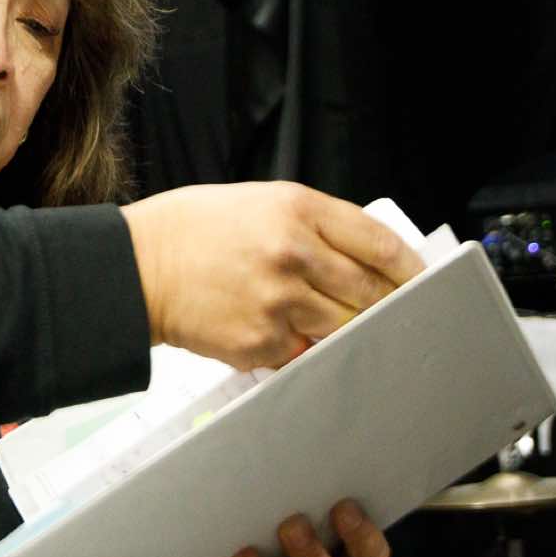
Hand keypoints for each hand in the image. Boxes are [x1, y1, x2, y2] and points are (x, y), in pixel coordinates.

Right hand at [121, 182, 421, 366]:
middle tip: (390, 312)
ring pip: (345, 328)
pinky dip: (306, 349)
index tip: (420, 280)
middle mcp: (293, 254)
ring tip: (335, 326)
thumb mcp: (260, 203)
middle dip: (386, 305)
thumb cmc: (193, 230)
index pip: (379, 243)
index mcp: (296, 210)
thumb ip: (315, 226)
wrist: (136, 266)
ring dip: (347, 330)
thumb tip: (368, 257)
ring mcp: (279, 302)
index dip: (409, 267)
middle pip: (371, 292)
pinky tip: (287, 334)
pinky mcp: (262, 343)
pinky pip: (306, 353)